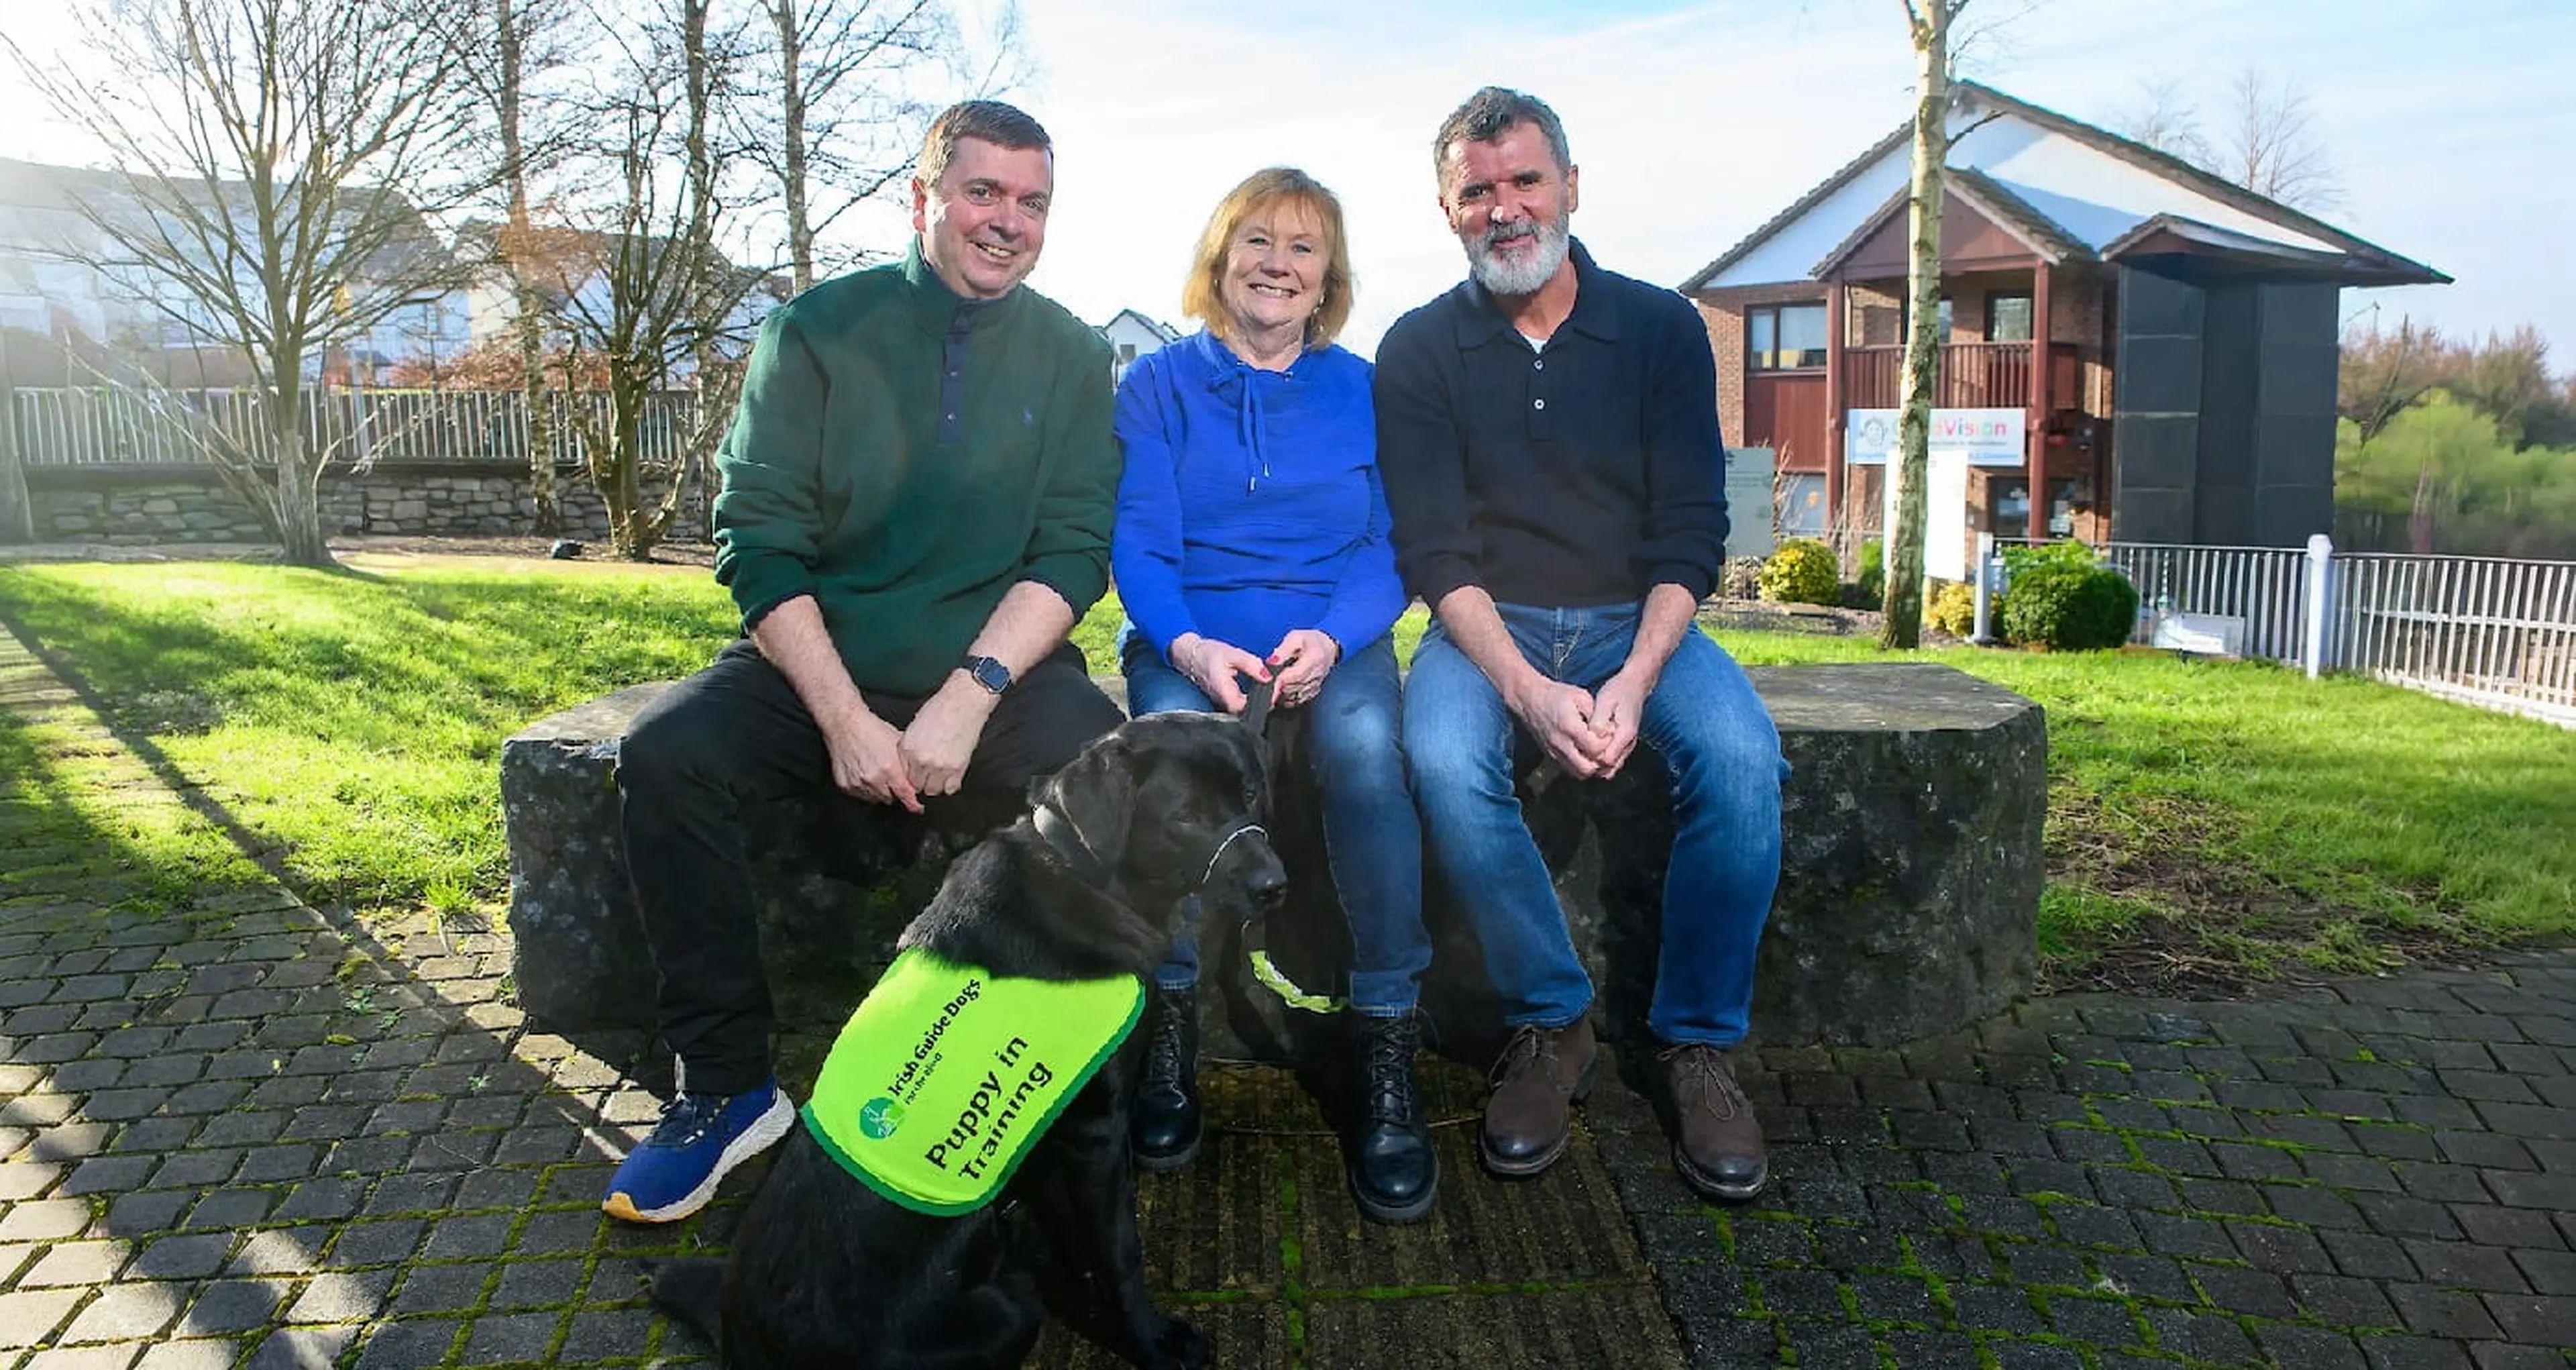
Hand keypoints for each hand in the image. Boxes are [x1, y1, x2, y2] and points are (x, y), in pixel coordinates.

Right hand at [818, 698, 920, 812]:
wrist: (845, 723)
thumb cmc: (871, 729)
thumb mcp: (899, 742)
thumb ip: (908, 763)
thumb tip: (919, 775)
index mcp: (889, 768)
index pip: (906, 795)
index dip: (913, 804)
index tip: (917, 808)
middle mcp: (873, 778)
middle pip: (890, 798)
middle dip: (893, 791)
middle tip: (890, 777)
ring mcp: (858, 783)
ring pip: (875, 798)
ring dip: (879, 790)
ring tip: (876, 772)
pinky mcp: (845, 784)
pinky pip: (859, 795)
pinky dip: (864, 788)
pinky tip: (864, 773)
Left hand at [899, 677, 997, 802]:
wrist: (964, 702)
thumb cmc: (941, 708)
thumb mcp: (914, 727)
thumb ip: (910, 748)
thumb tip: (910, 764)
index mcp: (908, 748)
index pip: (903, 775)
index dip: (912, 774)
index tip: (917, 773)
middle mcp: (921, 759)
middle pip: (917, 785)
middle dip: (923, 780)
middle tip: (930, 772)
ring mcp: (940, 766)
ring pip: (933, 790)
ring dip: (936, 784)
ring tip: (941, 773)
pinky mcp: (957, 768)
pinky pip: (951, 788)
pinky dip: (951, 784)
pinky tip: (951, 774)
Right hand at [1169, 633, 1269, 713]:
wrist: (1191, 655)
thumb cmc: (1208, 653)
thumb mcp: (1232, 654)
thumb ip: (1251, 665)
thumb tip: (1268, 676)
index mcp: (1224, 693)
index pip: (1247, 708)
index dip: (1263, 701)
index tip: (1273, 689)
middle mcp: (1222, 702)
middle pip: (1248, 711)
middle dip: (1263, 701)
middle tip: (1273, 687)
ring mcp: (1222, 703)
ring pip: (1244, 708)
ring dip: (1258, 699)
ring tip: (1266, 685)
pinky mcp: (1224, 700)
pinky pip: (1240, 704)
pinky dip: (1250, 697)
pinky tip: (1256, 686)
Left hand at [1265, 629, 1339, 708]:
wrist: (1327, 648)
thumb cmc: (1311, 641)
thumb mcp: (1295, 637)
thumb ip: (1282, 651)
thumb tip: (1271, 662)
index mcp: (1314, 657)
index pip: (1296, 674)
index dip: (1281, 679)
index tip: (1270, 680)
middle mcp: (1317, 673)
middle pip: (1294, 687)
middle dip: (1279, 687)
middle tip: (1268, 683)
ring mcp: (1316, 684)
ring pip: (1295, 696)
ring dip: (1282, 693)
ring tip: (1274, 686)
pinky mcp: (1313, 692)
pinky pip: (1299, 700)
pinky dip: (1288, 699)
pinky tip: (1282, 691)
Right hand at [1506, 676, 1616, 779]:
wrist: (1529, 699)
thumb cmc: (1557, 695)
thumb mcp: (1580, 696)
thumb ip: (1596, 714)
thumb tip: (1609, 731)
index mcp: (1570, 727)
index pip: (1595, 749)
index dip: (1607, 743)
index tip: (1608, 732)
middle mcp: (1561, 743)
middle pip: (1587, 768)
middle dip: (1600, 761)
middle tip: (1604, 746)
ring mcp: (1554, 752)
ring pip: (1578, 773)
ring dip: (1591, 766)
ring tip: (1595, 752)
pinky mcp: (1551, 756)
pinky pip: (1569, 770)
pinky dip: (1580, 766)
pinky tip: (1584, 753)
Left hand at [1588, 671, 1649, 778]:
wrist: (1633, 687)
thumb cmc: (1618, 692)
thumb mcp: (1605, 701)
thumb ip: (1599, 720)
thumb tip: (1593, 736)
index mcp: (1625, 733)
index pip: (1606, 759)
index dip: (1591, 756)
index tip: (1580, 746)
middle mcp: (1628, 744)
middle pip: (1608, 768)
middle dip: (1591, 763)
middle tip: (1577, 750)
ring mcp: (1627, 747)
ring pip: (1609, 768)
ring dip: (1595, 763)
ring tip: (1581, 750)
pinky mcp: (1623, 746)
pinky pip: (1610, 762)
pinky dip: (1599, 760)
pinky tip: (1587, 748)